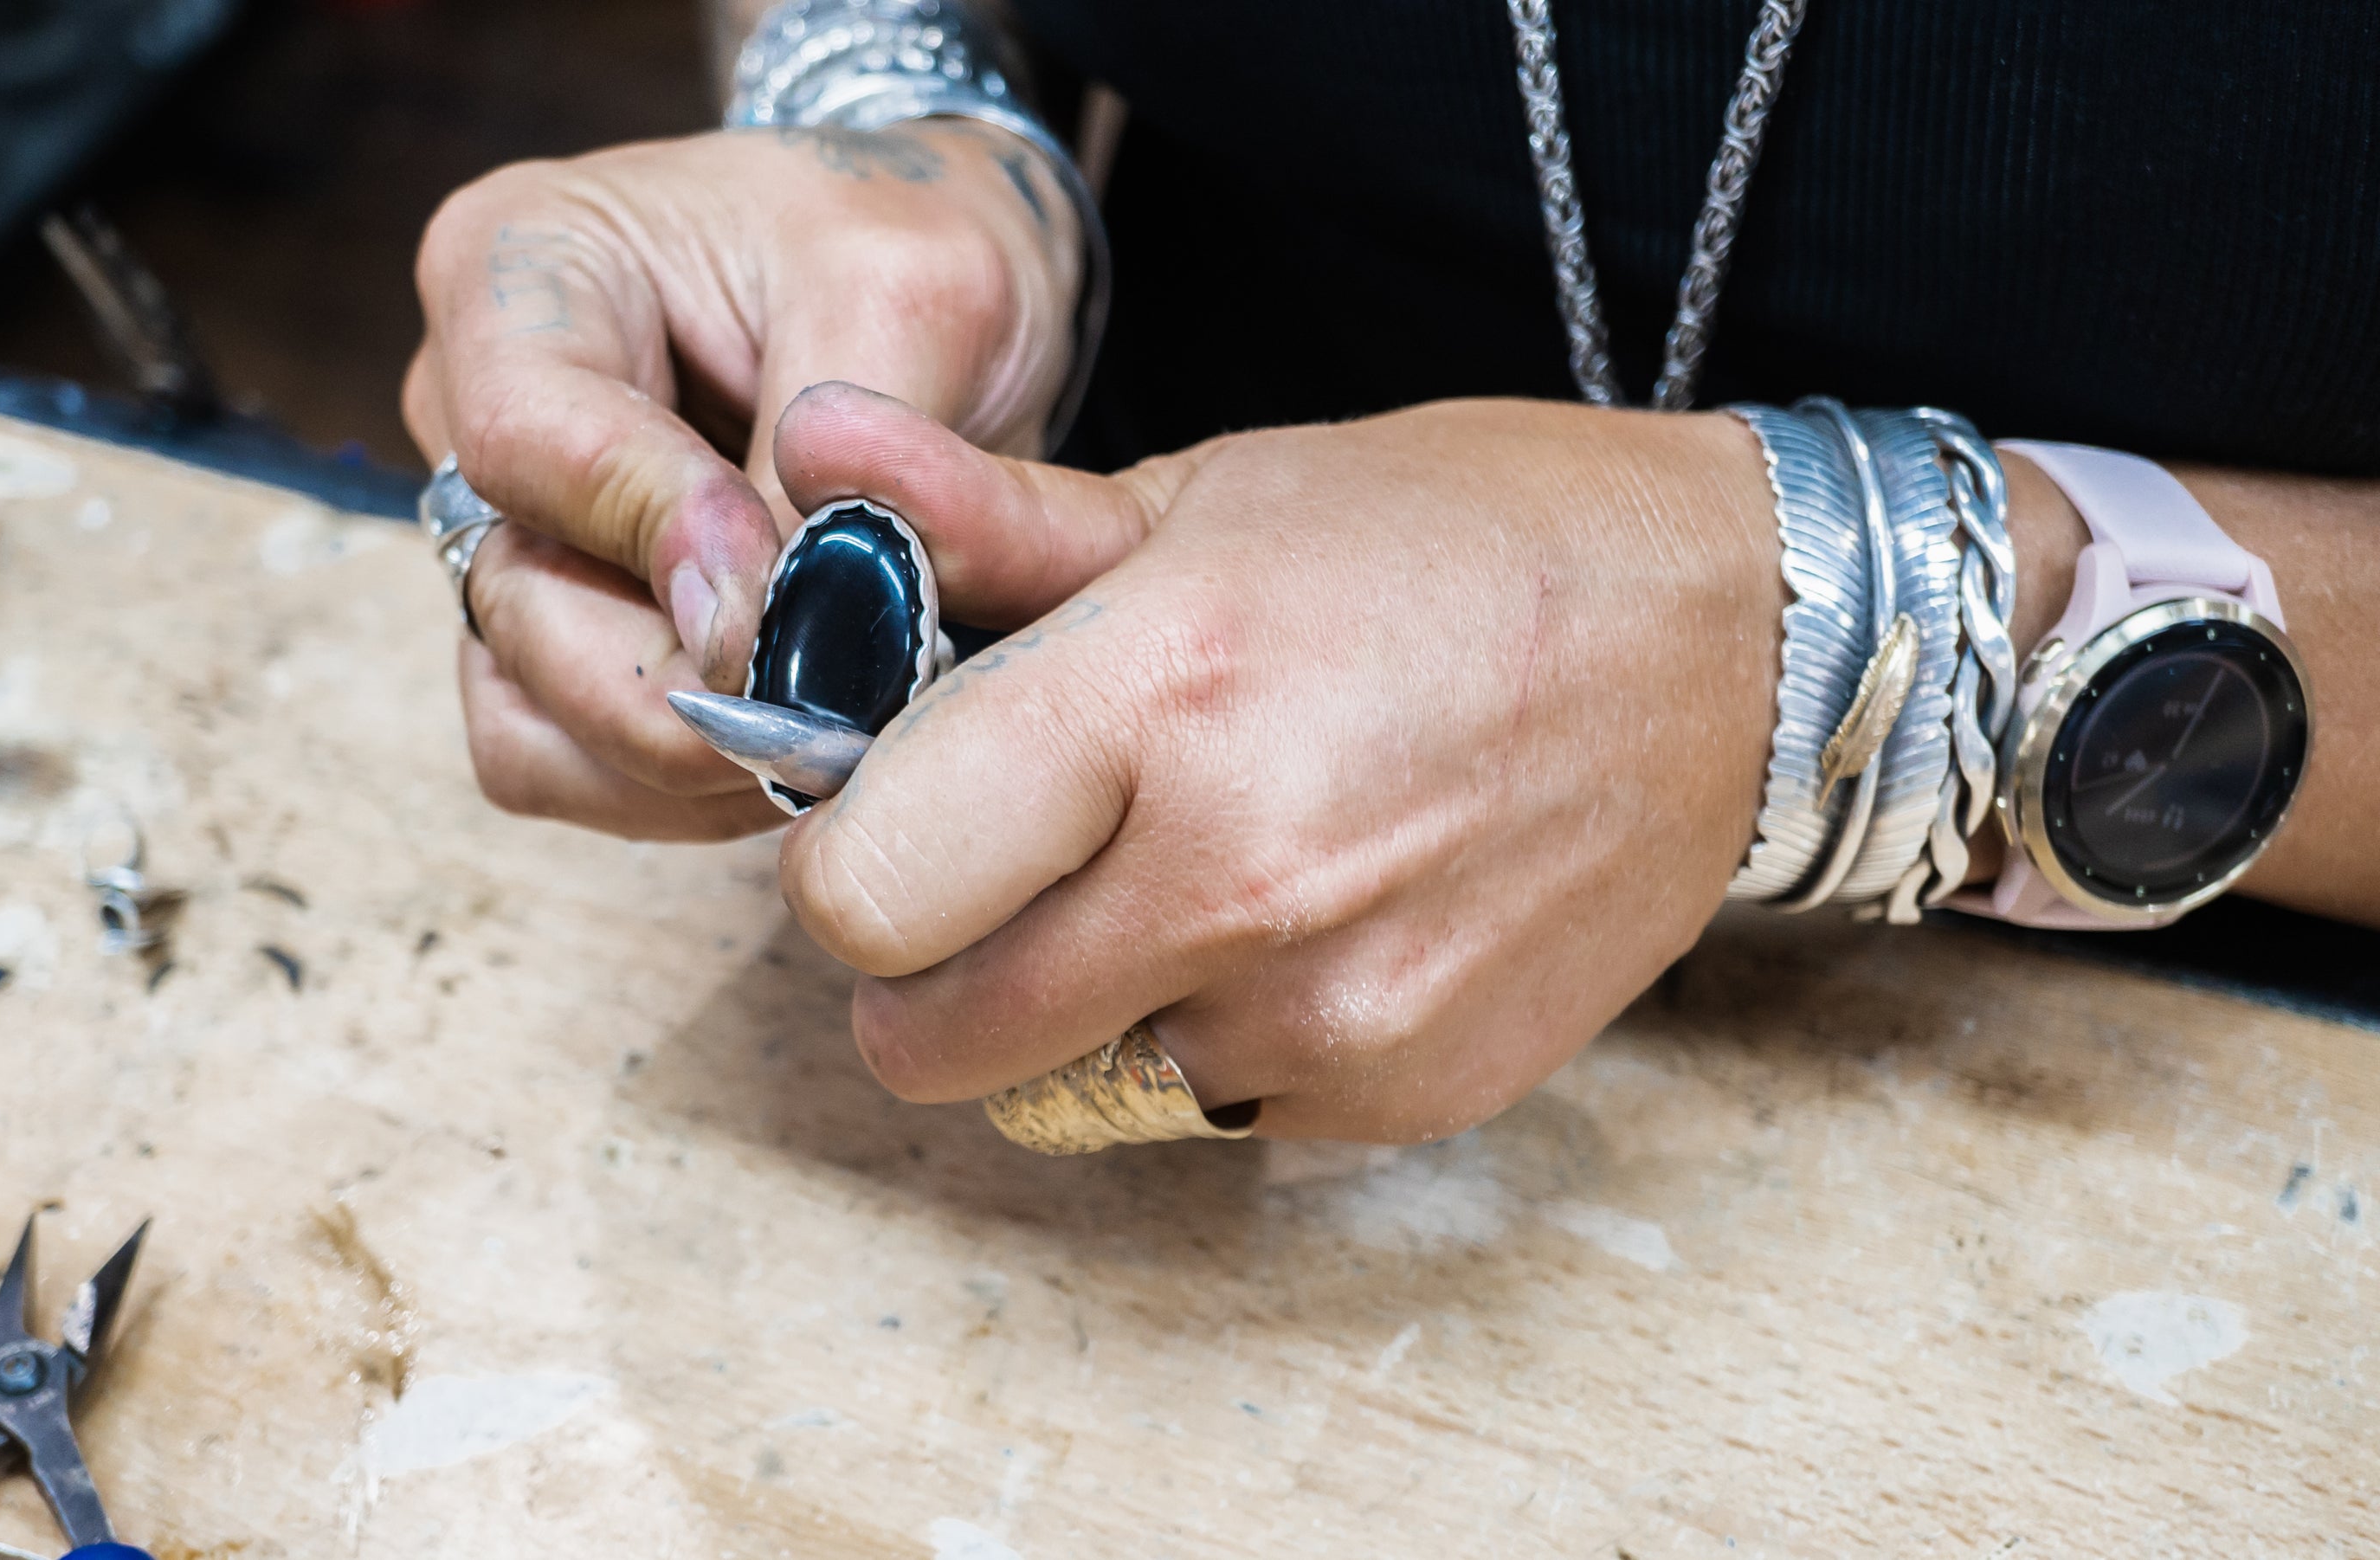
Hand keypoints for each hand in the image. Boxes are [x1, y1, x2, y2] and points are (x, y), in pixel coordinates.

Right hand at [403, 123, 1084, 838]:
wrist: (921, 283)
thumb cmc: (902, 243)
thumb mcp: (916, 289)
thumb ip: (852, 448)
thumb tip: (776, 625)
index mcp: (518, 266)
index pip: (528, 441)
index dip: (658, 537)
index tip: (793, 590)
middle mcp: (467, 410)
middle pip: (521, 604)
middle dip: (690, 680)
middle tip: (849, 697)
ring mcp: (500, 538)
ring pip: (535, 719)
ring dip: (692, 755)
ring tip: (842, 720)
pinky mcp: (545, 646)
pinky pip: (573, 770)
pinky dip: (685, 792)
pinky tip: (797, 738)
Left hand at [771, 390, 1787, 1141]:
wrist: (1731, 650)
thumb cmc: (1458, 542)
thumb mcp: (1210, 494)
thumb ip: (983, 519)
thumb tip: (806, 446)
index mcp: (1157, 696)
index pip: (859, 893)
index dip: (846, 862)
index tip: (892, 820)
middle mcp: (1232, 879)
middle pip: (924, 1041)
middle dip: (925, 969)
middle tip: (1001, 875)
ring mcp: (1325, 1011)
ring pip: (1058, 1089)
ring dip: (1072, 1011)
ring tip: (1178, 876)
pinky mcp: (1399, 1092)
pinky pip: (1209, 1107)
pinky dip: (1212, 1037)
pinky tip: (1302, 920)